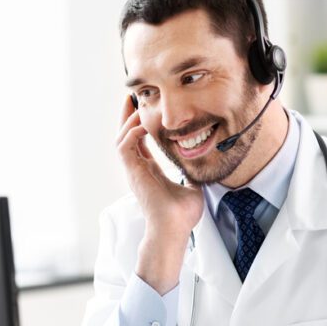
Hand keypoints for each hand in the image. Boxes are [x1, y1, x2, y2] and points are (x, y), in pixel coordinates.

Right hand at [116, 96, 202, 293]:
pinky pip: (125, 146)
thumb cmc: (182, 214)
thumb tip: (204, 165)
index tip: (146, 108)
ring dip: (128, 120)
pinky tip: (144, 123)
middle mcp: (139, 168)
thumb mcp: (192, 186)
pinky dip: (132, 132)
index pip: (140, 141)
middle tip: (133, 96)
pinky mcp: (133, 172)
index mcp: (150, 171)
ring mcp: (134, 171)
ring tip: (136, 105)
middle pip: (126, 135)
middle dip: (128, 115)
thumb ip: (193, 173)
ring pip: (122, 138)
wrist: (174, 229)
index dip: (141, 124)